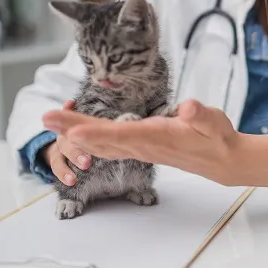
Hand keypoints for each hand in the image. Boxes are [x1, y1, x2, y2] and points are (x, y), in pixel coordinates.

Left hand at [41, 99, 267, 188]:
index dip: (96, 133)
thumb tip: (188, 107)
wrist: (221, 161)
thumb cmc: (217, 137)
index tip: (71, 131)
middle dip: (73, 128)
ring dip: (76, 132)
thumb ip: (201, 114)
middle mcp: (144, 145)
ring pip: (102, 143)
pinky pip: (109, 145)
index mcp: (157, 137)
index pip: (121, 135)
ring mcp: (140, 148)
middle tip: (47, 118)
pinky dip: (89, 139)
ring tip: (52, 122)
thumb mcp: (214, 121)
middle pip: (103, 139)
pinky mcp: (141, 147)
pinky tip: (77, 136)